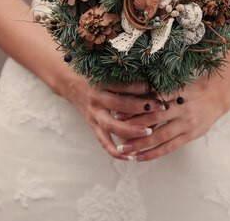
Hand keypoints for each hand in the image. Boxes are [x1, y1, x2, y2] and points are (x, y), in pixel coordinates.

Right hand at [51, 66, 166, 159]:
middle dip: (142, 107)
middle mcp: (97, 99)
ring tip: (149, 132)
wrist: (69, 83)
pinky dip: (116, 151)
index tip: (158, 88)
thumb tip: (151, 82)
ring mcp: (94, 114)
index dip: (142, 87)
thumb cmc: (94, 75)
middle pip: (120, 105)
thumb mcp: (106, 71)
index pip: (124, 85)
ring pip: (112, 126)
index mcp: (101, 83)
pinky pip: (104, 142)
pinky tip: (130, 157)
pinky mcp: (92, 126)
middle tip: (160, 108)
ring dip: (131, 131)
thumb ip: (125, 77)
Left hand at [113, 75, 229, 161]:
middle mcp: (181, 109)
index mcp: (176, 93)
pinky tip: (139, 157)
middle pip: (154, 119)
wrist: (216, 97)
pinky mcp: (190, 135)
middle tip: (115, 133)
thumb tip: (133, 99)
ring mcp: (186, 124)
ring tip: (124, 149)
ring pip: (160, 136)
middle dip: (133, 127)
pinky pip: (169, 147)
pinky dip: (153, 153)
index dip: (135, 109)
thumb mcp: (176, 86)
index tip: (118, 114)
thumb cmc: (190, 90)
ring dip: (140, 144)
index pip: (151, 102)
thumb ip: (158, 92)